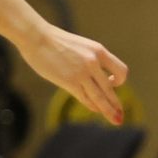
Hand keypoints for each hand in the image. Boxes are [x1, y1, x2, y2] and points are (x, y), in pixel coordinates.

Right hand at [15, 21, 130, 124]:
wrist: (37, 37)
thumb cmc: (56, 41)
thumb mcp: (81, 46)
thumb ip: (90, 60)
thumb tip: (95, 76)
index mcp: (98, 50)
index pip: (120, 70)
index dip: (120, 80)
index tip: (113, 84)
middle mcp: (93, 62)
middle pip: (111, 89)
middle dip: (116, 105)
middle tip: (120, 116)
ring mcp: (82, 73)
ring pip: (100, 97)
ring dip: (108, 110)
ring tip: (116, 121)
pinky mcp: (70, 82)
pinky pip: (86, 99)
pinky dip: (92, 106)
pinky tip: (95, 110)